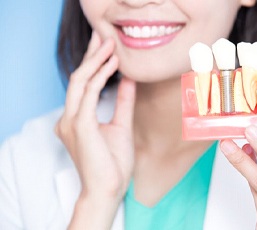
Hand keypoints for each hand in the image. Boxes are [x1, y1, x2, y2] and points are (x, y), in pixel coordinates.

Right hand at [55, 31, 135, 228]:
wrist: (109, 189)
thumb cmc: (113, 163)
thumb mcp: (121, 125)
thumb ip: (123, 102)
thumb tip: (128, 80)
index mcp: (76, 119)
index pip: (82, 84)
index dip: (93, 63)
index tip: (105, 47)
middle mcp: (68, 118)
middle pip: (78, 77)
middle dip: (91, 55)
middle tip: (103, 36)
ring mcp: (71, 121)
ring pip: (80, 81)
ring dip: (96, 60)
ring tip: (110, 44)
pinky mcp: (80, 125)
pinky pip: (88, 93)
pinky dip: (100, 76)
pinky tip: (113, 64)